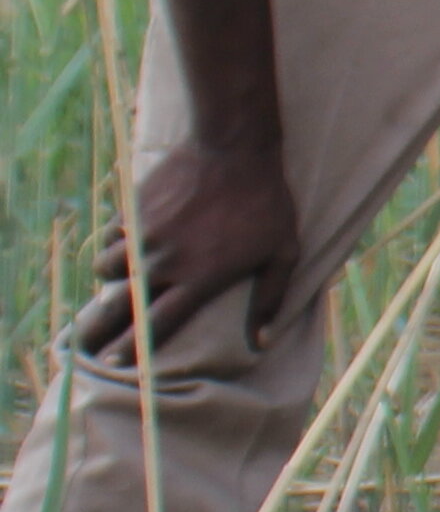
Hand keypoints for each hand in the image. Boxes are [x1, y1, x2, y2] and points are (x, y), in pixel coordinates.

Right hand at [81, 135, 300, 359]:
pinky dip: (114, 243)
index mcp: (200, 280)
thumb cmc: (266, 202)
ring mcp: (145, 236)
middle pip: (120, 305)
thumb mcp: (282, 252)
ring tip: (120, 279)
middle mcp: (165, 263)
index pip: (158, 324)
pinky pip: (111, 236)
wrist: (233, 148)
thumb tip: (262, 341)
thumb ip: (271, 298)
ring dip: (110, 276)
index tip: (112, 363)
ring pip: (107, 268)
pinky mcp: (133, 210)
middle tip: (85, 340)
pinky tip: (126, 243)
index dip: (132, 348)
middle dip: (100, 327)